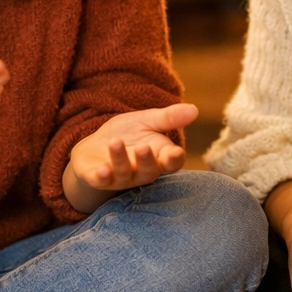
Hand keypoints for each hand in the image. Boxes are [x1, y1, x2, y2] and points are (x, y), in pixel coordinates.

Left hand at [63, 102, 197, 212]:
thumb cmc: (128, 134)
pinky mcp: (99, 179)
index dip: (174, 159)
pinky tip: (102, 170)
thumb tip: (195, 109)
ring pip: (124, 174)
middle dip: (146, 160)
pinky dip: (102, 177)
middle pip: (148, 171)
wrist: (96, 145)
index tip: (176, 153)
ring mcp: (121, 178)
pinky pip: (102, 182)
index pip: (171, 162)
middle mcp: (142, 172)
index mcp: (158, 157)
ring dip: (120, 160)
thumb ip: (169, 117)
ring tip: (115, 143)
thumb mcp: (148, 121)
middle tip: (143, 147)